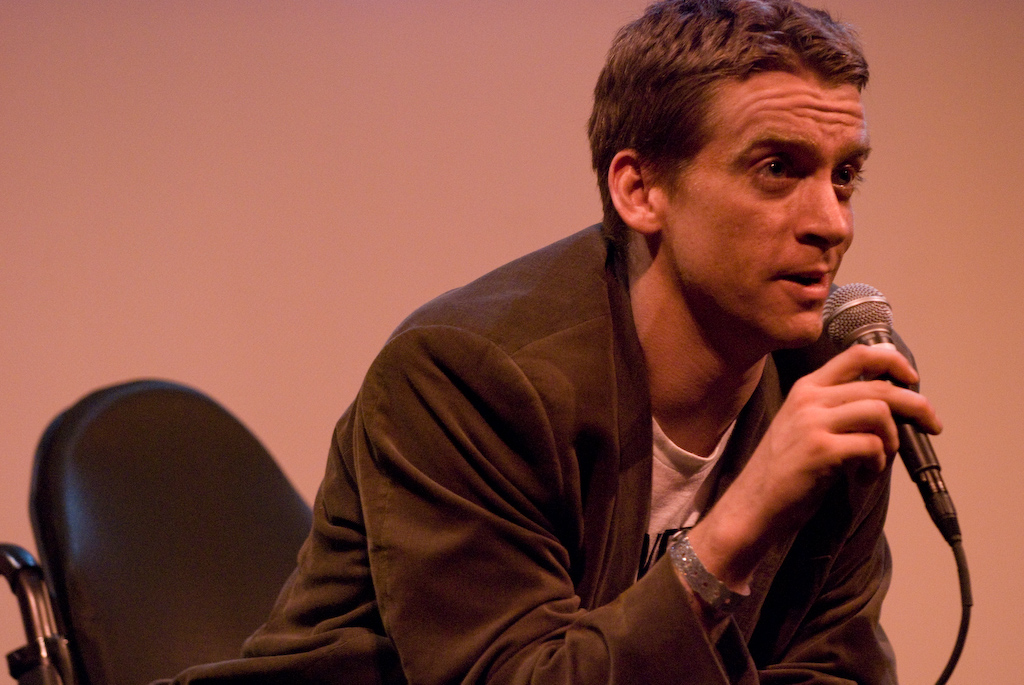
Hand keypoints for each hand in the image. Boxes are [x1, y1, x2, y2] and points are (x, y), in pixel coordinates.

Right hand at [686, 344, 941, 591]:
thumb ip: (839, 409)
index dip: (893, 361)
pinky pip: (872, 446)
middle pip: (880, 386)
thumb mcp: (806, 425)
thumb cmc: (785, 469)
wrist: (753, 503)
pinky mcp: (820, 449)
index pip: (858, 354)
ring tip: (881, 459)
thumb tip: (892, 408)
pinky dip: (878, 464)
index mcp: (807, 387)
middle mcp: (809, 397)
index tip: (912, 380)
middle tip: (932, 425)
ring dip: (893, 439)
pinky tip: (864, 476)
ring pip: (880, 412)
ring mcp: (813, 422)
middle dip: (917, 405)